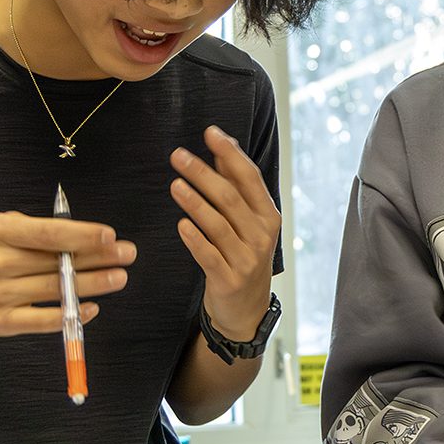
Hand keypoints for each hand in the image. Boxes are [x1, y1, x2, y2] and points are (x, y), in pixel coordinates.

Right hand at [0, 211, 135, 339]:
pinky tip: (93, 307)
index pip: (48, 233)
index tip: (110, 235)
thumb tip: (80, 235)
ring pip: (56, 290)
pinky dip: (71, 314)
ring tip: (119, 277)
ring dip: (93, 284)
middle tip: (127, 254)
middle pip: (58, 262)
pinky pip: (43, 320)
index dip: (82, 234)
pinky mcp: (1, 322)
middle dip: (98, 258)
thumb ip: (32, 231)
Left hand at [170, 125, 280, 341]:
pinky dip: (194, 239)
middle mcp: (261, 236)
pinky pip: (209, 255)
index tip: (209, 133)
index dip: (229, 153)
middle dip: (202, 173)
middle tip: (178, 156)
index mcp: (268, 216)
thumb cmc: (243, 257)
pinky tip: (181, 224)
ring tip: (174, 184)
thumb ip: (236, 188)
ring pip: (218, 224)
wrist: (246, 310)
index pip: (249, 178)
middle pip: (230, 198)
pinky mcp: (229, 280)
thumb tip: (221, 150)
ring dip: (194, 202)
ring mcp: (247, 260)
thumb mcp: (248, 223)